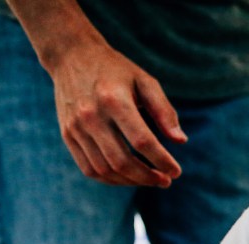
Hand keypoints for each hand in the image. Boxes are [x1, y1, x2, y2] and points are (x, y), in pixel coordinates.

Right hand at [49, 40, 185, 186]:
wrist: (71, 56)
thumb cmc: (116, 71)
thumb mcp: (145, 82)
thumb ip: (164, 111)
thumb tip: (180, 141)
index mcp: (114, 100)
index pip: (141, 141)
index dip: (161, 160)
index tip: (176, 172)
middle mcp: (91, 116)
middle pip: (121, 161)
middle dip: (147, 177)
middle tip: (166, 181)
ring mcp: (75, 127)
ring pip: (105, 169)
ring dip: (131, 181)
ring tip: (150, 180)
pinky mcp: (67, 134)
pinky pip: (89, 168)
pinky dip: (111, 179)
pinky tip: (129, 178)